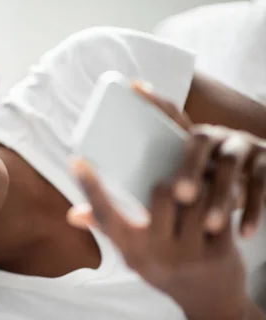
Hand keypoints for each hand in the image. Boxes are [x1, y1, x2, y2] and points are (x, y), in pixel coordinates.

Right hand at [69, 158, 247, 319]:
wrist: (211, 306)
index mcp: (131, 252)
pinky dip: (226, 203)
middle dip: (171, 184)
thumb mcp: (134, 256)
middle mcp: (156, 255)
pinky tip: (227, 204)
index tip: (76, 161)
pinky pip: (221, 212)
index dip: (90, 187)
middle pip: (162, 193)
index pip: (105, 215)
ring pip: (195, 199)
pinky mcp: (219, 254)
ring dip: (202, 189)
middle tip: (179, 185)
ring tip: (204, 193)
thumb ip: (109, 230)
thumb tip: (73, 214)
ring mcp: (189, 257)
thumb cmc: (166, 270)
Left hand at [71, 83, 265, 237]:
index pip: (168, 116)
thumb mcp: (166, 197)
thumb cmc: (195, 198)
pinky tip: (245, 235)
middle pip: (198, 144)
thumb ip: (126, 204)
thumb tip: (73, 216)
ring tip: (212, 227)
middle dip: (190, 169)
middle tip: (179, 196)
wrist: (251, 196)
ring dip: (222, 197)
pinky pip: (262, 186)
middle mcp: (213, 137)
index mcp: (184, 142)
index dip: (153, 100)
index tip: (132, 85)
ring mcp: (243, 148)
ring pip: (232, 168)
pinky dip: (254, 211)